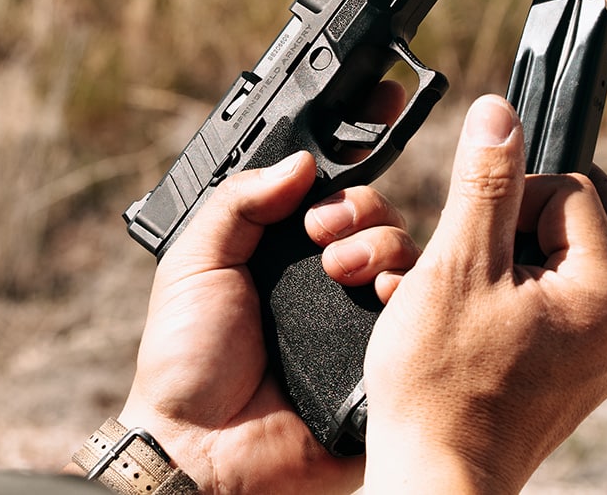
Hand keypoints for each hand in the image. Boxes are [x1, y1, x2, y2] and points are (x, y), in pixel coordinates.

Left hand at [117, 150, 419, 493]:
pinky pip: (420, 321)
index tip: (332, 182)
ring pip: (408, 260)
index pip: (332, 203)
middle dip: (363, 211)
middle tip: (323, 235)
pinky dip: (410, 298)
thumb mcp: (195, 262)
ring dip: (386, 246)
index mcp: (286, 258)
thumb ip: (239, 202)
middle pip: (379, 222)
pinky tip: (385, 298)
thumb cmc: (185, 361)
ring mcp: (359, 326)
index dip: (344, 185)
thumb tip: (300, 161)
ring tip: (344, 273)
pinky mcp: (384, 365)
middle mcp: (328, 286)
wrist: (199, 446)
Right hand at [362, 95, 606, 493]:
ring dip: (535, 250)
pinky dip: (531, 292)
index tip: (468, 216)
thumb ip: (485, 181)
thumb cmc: (441, 383)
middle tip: (495, 211)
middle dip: (547, 207)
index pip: (575, 192)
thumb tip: (500, 113)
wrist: (436, 480)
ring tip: (478, 263)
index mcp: (604, 296)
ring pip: (587, 270)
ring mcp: (599, 363)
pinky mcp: (572, 384)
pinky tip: (480, 306)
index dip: (516, 187)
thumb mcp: (457, 264)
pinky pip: (569, 312)